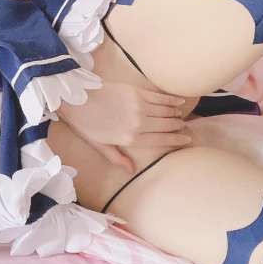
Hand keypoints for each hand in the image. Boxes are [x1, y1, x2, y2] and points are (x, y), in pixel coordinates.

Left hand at [57, 82, 190, 172]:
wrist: (76, 99)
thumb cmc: (85, 125)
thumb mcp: (100, 146)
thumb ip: (117, 158)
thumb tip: (131, 171)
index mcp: (130, 139)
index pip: (160, 140)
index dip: (176, 140)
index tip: (186, 139)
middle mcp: (138, 124)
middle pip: (166, 125)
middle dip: (178, 127)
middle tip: (185, 126)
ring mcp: (139, 106)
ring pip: (166, 111)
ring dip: (176, 114)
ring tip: (180, 115)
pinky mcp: (136, 92)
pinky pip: (159, 97)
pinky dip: (171, 100)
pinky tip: (178, 102)